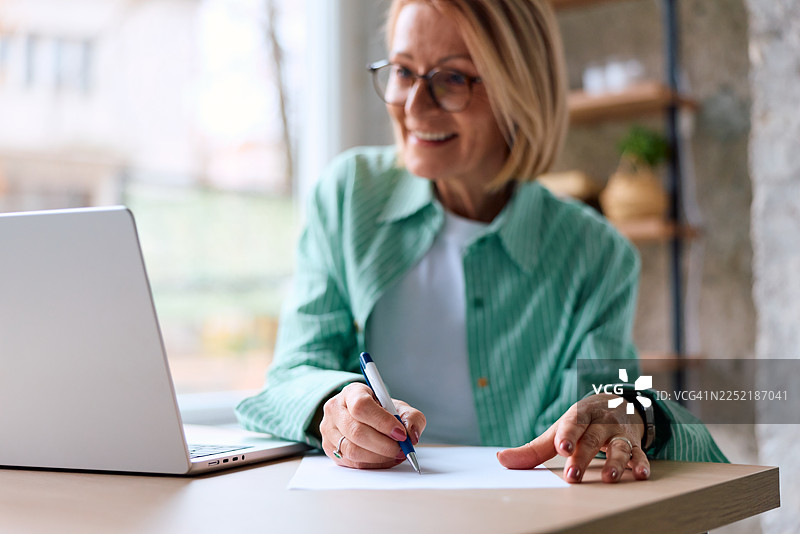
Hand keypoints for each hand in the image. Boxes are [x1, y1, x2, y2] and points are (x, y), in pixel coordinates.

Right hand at [319, 382, 425, 468]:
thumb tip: (411, 434)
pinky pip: (351, 462)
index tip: (400, 433)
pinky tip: (384, 459)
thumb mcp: (398, 407)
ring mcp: (328, 429)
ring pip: (352, 450)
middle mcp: (335, 409)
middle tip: (401, 449)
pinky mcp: (329, 448)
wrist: (362, 418)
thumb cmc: (380, 411)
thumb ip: (411, 417)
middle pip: (356, 431)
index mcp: (352, 392)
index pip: (362, 406)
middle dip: (384, 444)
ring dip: (379, 457)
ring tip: (395, 454)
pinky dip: (372, 464)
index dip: (382, 422)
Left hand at [496, 393, 649, 482]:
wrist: (616, 402)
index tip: (562, 448)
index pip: (571, 424)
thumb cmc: (579, 423)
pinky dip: (641, 463)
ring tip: (609, 478)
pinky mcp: (634, 443)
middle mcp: (599, 422)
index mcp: (578, 415)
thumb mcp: (558, 430)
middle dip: (583, 457)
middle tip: (572, 476)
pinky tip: (641, 474)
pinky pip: (639, 453)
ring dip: (616, 462)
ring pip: (618, 446)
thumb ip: (533, 449)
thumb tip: (502, 460)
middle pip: (591, 439)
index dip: (566, 435)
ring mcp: (618, 432)